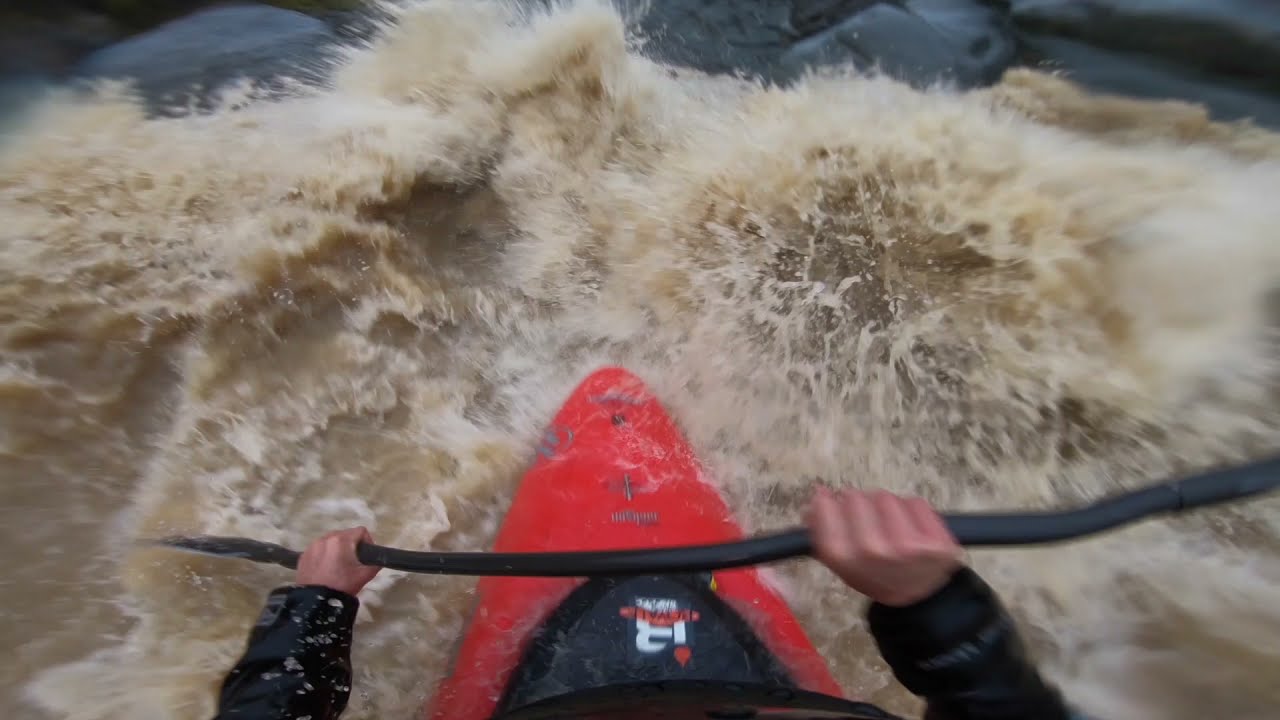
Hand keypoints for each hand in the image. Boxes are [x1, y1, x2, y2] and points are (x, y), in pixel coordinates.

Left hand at [295, 527, 380, 596]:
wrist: (316, 602)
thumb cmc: (343, 586)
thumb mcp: (365, 575)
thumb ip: (376, 563)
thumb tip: (378, 559)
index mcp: (342, 540)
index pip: (361, 531)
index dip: (367, 542)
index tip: (366, 556)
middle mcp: (326, 538)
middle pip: (345, 534)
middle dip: (351, 545)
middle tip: (352, 562)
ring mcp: (312, 546)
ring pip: (330, 541)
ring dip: (337, 549)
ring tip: (337, 565)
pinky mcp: (303, 555)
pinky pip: (318, 549)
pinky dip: (324, 555)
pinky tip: (325, 569)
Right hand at [808, 488, 962, 606]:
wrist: (916, 598)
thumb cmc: (874, 574)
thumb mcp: (841, 562)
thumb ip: (821, 530)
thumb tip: (816, 497)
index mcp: (844, 557)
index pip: (825, 505)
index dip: (830, 502)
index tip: (836, 505)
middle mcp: (873, 550)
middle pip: (857, 496)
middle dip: (861, 505)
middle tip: (870, 523)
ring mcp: (908, 546)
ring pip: (887, 497)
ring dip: (888, 507)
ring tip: (892, 529)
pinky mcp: (936, 542)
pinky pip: (916, 503)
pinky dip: (913, 512)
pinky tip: (913, 530)